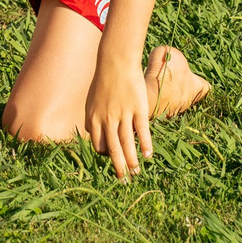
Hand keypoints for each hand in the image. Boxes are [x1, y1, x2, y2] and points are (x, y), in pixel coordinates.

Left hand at [85, 62, 154, 179]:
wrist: (115, 62)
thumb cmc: (104, 81)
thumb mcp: (93, 100)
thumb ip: (96, 118)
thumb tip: (98, 134)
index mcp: (93, 118)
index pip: (99, 144)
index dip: (106, 155)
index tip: (114, 162)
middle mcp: (106, 119)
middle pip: (112, 148)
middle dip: (118, 166)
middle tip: (123, 180)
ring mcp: (122, 114)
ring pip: (127, 142)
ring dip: (132, 160)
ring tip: (136, 172)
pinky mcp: (137, 109)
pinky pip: (141, 131)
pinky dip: (145, 144)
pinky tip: (148, 155)